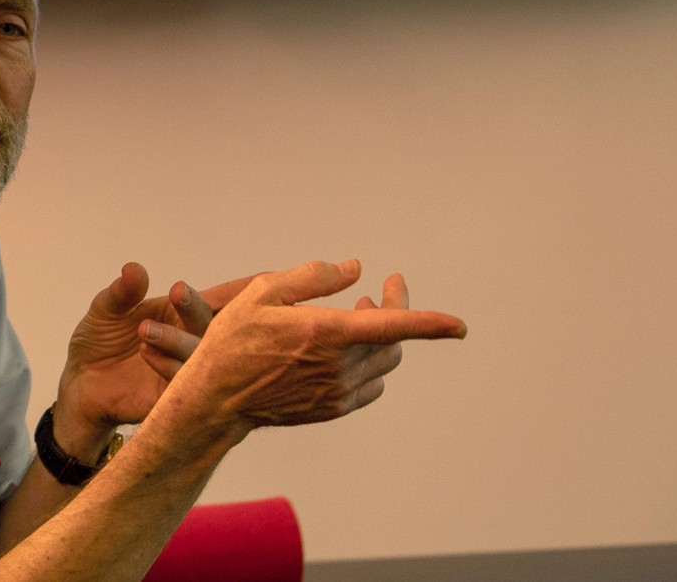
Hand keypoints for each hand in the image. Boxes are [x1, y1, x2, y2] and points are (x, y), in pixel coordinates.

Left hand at [54, 263, 247, 457]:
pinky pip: (186, 385)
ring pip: (203, 357)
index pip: (223, 299)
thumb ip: (123, 291)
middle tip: (178, 293)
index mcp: (185, 314)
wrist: (81, 386)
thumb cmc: (99, 341)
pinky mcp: (176, 398)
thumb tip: (134, 269)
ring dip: (176, 340)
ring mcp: (188, 370)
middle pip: (214, 325)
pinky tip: (145, 353)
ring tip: (143, 331)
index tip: (261, 279)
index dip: (242, 291)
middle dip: (197, 309)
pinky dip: (168, 367)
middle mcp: (193, 340)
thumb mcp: (105, 310)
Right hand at [151, 260, 465, 443]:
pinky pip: (370, 386)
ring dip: (383, 336)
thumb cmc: (234, 340)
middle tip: (385, 289)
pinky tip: (347, 350)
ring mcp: (338, 392)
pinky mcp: (333, 408)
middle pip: (393, 339)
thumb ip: (313, 277)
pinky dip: (370, 364)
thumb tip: (354, 268)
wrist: (216, 399)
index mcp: (327, 333)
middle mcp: (339, 366)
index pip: (394, 327)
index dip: (431, 324)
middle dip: (397, 311)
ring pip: (384, 362)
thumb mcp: (263, 293)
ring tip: (360, 315)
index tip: (460, 326)